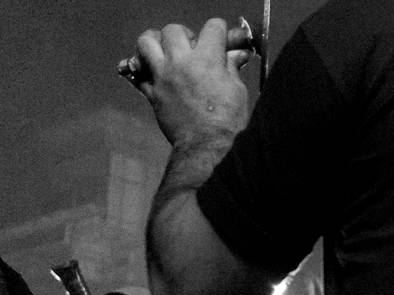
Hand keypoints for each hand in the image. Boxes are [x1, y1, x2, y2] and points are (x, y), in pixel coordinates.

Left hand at [134, 19, 250, 144]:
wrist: (207, 148)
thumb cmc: (227, 123)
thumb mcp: (237, 91)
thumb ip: (231, 68)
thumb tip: (234, 55)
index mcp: (207, 59)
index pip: (212, 28)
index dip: (218, 30)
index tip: (220, 35)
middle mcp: (181, 62)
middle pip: (173, 30)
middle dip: (184, 34)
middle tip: (191, 45)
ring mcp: (163, 76)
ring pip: (146, 43)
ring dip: (155, 42)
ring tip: (164, 50)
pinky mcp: (152, 92)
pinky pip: (138, 74)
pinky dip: (144, 71)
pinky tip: (154, 73)